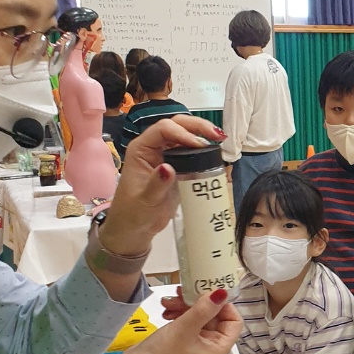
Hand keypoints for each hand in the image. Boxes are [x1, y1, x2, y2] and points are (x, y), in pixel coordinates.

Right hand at [103, 288, 241, 353]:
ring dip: (184, 306)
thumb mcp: (184, 328)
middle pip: (214, 316)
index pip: (234, 321)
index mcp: (219, 349)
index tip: (207, 292)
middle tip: (180, 293)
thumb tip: (223, 292)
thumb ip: (204, 309)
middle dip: (198, 303)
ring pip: (199, 316)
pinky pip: (187, 322)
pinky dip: (178, 313)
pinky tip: (165, 310)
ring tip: (167, 302)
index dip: (223, 305)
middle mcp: (211, 347)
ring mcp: (196, 345)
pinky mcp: (182, 342)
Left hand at [104, 117, 226, 253]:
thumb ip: (156, 185)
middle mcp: (153, 147)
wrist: (135, 228)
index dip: (182, 133)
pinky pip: (191, 150)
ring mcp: (166, 154)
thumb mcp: (144, 201)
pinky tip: (216, 151)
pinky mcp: (177, 165)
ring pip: (185, 133)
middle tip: (217, 136)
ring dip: (203, 133)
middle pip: (176, 124)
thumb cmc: (134, 214)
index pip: (162, 129)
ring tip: (220, 140)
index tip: (200, 145)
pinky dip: (204, 148)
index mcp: (141, 149)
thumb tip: (168, 168)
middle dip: (197, 126)